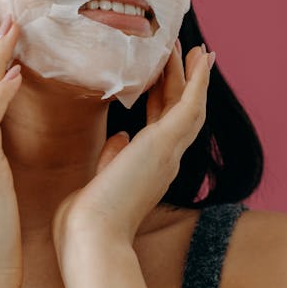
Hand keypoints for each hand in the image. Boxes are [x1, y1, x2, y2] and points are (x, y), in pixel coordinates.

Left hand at [51, 43, 213, 267]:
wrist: (90, 239)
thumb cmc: (86, 219)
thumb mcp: (100, 180)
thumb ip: (112, 158)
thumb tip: (120, 137)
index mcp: (149, 168)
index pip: (160, 125)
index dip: (164, 98)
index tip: (162, 78)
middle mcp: (165, 160)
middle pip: (179, 111)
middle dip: (182, 81)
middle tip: (185, 53)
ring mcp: (169, 152)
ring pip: (188, 105)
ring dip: (190, 75)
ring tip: (190, 48)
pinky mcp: (165, 144)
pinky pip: (190, 105)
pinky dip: (198, 81)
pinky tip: (200, 59)